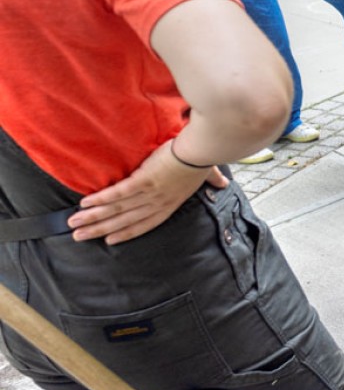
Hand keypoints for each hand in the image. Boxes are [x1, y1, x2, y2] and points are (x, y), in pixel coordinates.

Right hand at [69, 141, 228, 243]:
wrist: (203, 149)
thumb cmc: (205, 158)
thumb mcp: (207, 174)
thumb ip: (212, 181)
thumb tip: (223, 184)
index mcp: (171, 203)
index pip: (145, 223)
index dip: (126, 232)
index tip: (109, 239)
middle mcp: (159, 203)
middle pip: (125, 220)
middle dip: (100, 229)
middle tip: (79, 236)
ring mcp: (151, 193)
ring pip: (117, 209)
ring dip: (94, 217)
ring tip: (74, 223)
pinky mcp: (145, 179)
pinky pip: (119, 192)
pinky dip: (102, 199)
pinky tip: (86, 203)